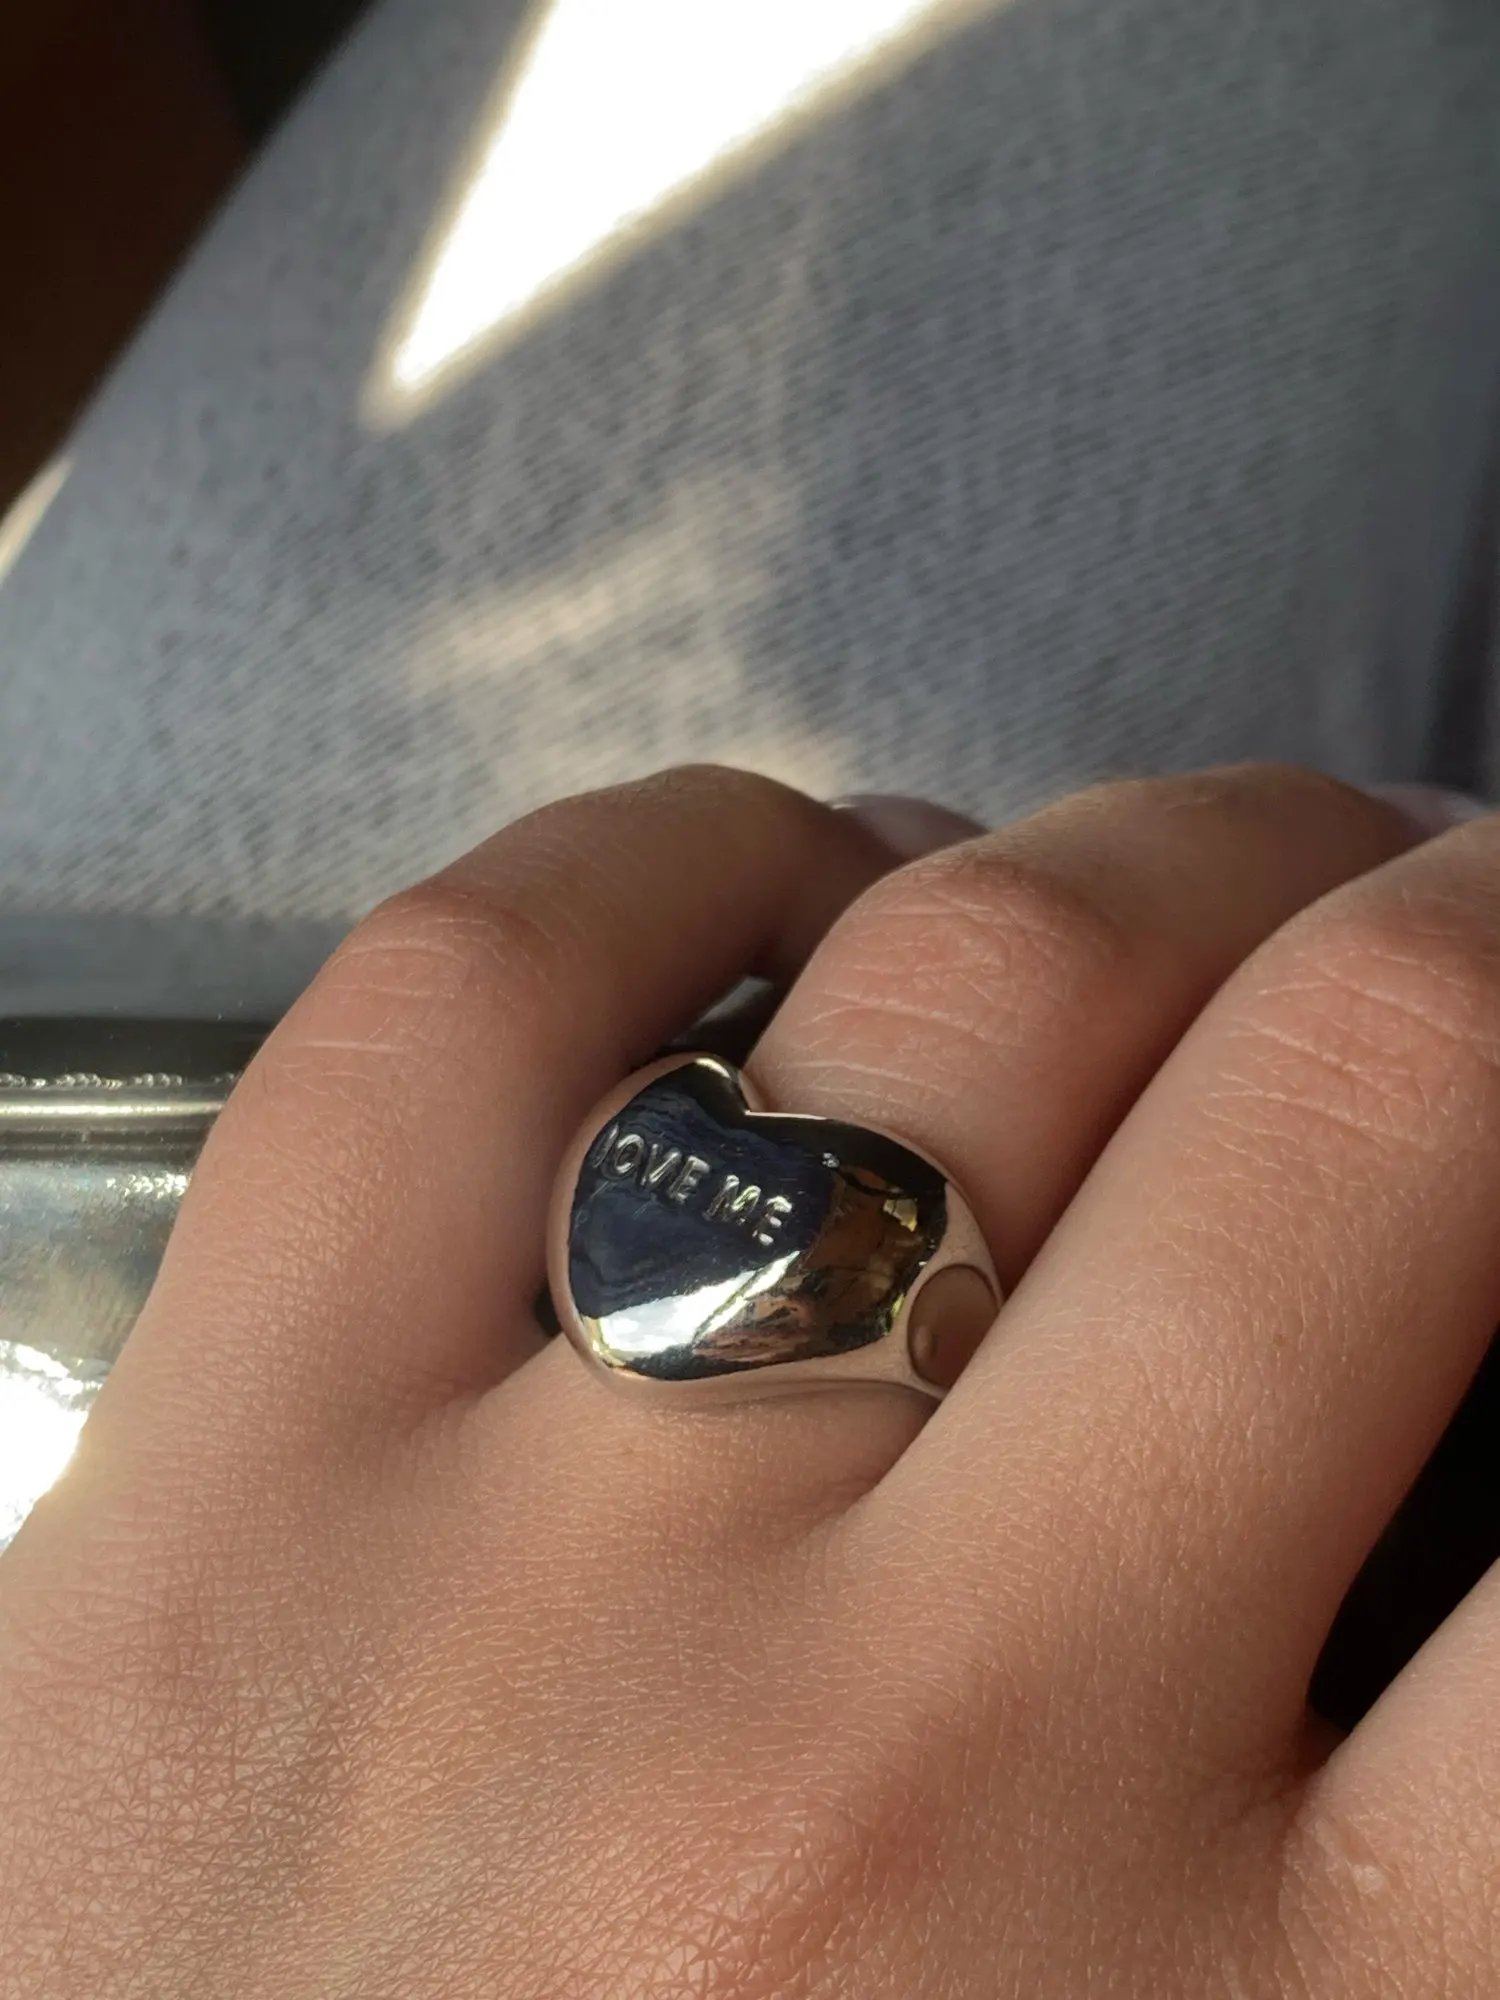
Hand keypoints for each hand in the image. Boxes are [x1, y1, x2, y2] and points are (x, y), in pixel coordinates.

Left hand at [3, 763, 1495, 1996]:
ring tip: (1223, 888)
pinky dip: (680, 860)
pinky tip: (804, 890)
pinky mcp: (200, 1501)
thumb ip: (1465, 1907)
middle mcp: (919, 1792)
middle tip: (1477, 946)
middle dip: (1485, 951)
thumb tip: (1494, 1544)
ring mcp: (523, 1594)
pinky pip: (473, 1000)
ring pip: (979, 982)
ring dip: (1179, 868)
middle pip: (1377, 1098)